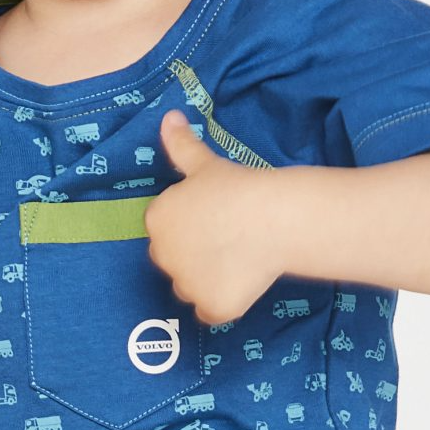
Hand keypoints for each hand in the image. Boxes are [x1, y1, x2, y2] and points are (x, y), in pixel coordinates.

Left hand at [145, 110, 283, 324]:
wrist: (272, 218)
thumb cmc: (238, 187)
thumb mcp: (205, 163)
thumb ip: (181, 145)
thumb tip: (168, 117)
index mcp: (157, 219)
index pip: (166, 228)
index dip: (192, 224)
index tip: (215, 218)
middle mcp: (162, 255)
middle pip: (174, 259)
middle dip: (194, 253)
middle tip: (228, 238)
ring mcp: (185, 285)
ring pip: (191, 287)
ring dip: (207, 279)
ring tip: (238, 260)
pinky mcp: (210, 307)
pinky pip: (210, 312)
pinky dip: (222, 303)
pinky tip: (242, 284)